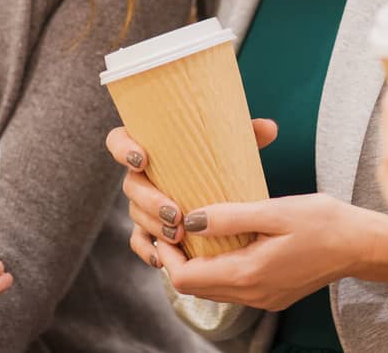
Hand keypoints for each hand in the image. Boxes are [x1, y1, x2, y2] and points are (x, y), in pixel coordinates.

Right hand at [105, 118, 277, 268]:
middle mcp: (140, 174)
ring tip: (178, 236)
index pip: (118, 141)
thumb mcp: (229, 143)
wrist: (214, 182)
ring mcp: (142, 202)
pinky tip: (161, 259)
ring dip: (153, 226)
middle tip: (175, 212)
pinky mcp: (148, 227)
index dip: (124, 149)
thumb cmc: (216, 155)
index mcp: (150, 145)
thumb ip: (246, 133)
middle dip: (149, 200)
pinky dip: (147, 250)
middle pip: (130, 185)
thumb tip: (269, 128)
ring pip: (135, 214)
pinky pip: (139, 240)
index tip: (143, 158)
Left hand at [155, 194, 387, 311]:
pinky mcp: (272, 295)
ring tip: (197, 230)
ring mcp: (263, 298)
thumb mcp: (274, 211)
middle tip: (177, 225)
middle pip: (194, 288)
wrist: (361, 244)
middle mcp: (252, 295)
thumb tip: (190, 219)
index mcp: (248, 275)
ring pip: (211, 290)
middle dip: (179, 259)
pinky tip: (224, 242)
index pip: (185, 279)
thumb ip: (230, 217)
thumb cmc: (323, 222)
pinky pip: (232, 288)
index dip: (169, 253)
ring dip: (198, 264)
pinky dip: (218, 268)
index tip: (169, 225)